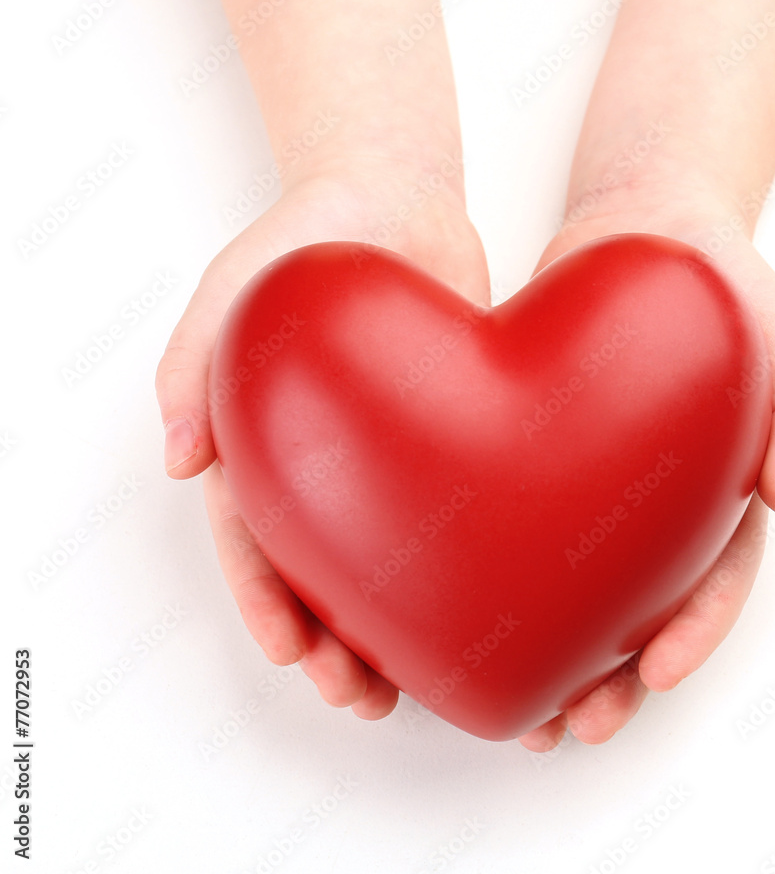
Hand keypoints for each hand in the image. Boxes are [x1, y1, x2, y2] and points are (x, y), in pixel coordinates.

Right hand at [155, 160, 489, 719]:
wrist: (397, 195)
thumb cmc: (306, 231)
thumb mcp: (238, 279)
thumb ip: (197, 357)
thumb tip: (180, 459)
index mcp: (264, 435)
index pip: (257, 535)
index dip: (269, 599)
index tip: (293, 654)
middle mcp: (324, 455)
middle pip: (321, 565)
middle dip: (332, 639)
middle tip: (359, 695)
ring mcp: (387, 449)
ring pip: (385, 554)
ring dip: (392, 624)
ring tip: (411, 683)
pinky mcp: (447, 433)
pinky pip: (449, 507)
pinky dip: (454, 565)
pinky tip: (480, 606)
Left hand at [516, 186, 774, 750]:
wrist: (647, 222)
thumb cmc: (726, 282)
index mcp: (720, 488)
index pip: (711, 578)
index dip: (689, 631)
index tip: (652, 673)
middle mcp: (657, 498)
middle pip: (637, 604)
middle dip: (611, 671)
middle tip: (574, 723)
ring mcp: (597, 477)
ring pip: (574, 580)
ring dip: (552, 644)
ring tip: (518, 700)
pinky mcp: (540, 446)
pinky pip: (519, 513)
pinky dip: (501, 566)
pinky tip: (466, 602)